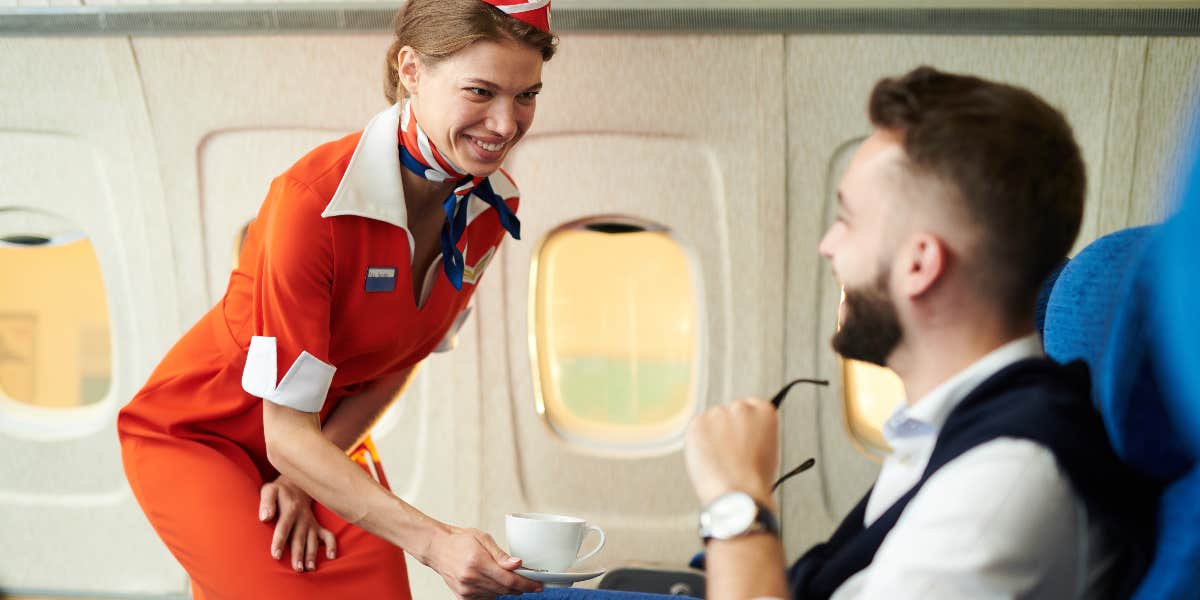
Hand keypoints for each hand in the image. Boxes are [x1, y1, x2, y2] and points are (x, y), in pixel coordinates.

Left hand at [259, 475, 336, 571]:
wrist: (297, 484)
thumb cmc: (279, 491)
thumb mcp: (270, 491)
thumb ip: (266, 502)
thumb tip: (264, 517)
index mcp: (290, 508)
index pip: (284, 526)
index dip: (280, 541)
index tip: (276, 555)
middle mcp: (302, 517)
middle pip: (299, 537)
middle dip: (299, 553)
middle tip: (297, 568)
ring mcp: (311, 522)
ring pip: (313, 540)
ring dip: (312, 554)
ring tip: (310, 568)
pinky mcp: (317, 526)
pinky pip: (328, 536)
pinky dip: (331, 545)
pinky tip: (331, 557)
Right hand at [426, 526, 543, 598]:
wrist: (438, 548)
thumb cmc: (460, 541)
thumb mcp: (483, 539)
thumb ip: (501, 554)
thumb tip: (517, 564)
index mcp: (477, 563)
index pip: (509, 580)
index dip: (526, 584)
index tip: (538, 585)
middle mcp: (471, 579)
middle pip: (505, 590)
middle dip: (520, 586)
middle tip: (529, 581)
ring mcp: (466, 590)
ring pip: (497, 595)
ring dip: (506, 588)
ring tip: (505, 576)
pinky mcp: (463, 597)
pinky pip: (486, 598)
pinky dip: (493, 591)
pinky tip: (492, 581)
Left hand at [685, 397, 779, 507]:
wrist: (738, 494)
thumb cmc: (754, 480)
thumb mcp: (768, 449)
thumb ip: (755, 432)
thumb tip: (740, 430)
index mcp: (764, 411)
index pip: (751, 406)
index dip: (744, 425)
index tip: (743, 438)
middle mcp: (742, 407)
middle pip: (729, 412)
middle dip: (727, 429)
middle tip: (730, 454)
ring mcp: (719, 413)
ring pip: (712, 422)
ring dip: (712, 436)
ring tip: (720, 462)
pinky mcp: (698, 422)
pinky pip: (697, 430)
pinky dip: (698, 443)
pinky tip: (708, 460)